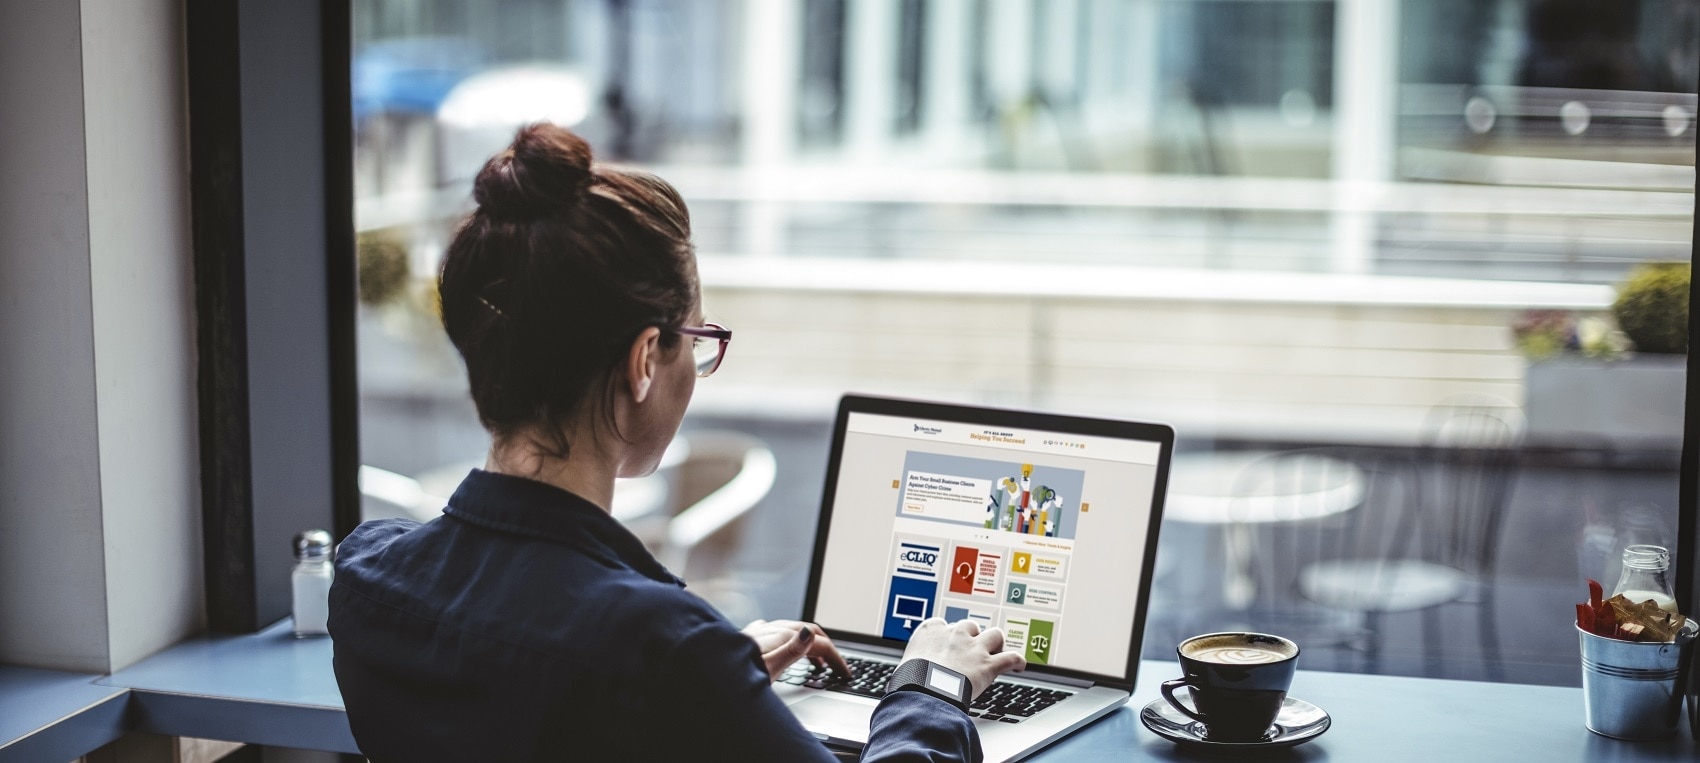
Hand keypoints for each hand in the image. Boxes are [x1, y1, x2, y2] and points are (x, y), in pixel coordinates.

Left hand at [742, 619, 851, 680]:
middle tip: (837, 665)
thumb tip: (811, 633)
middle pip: (808, 631)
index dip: (835, 656)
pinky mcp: (750, 637)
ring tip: (818, 660)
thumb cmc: (735, 675)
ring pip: (794, 629)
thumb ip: (791, 650)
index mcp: (779, 635)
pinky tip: (787, 644)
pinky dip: (792, 639)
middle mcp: (770, 629)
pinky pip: (779, 631)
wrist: (705, 672)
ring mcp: (760, 631)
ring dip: (810, 642)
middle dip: (826, 646)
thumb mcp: (768, 668)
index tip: (844, 672)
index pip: (817, 641)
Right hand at [898, 618, 1026, 698]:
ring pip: (995, 634)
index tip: (947, 643)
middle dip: (972, 636)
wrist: (924, 690)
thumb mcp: (904, 664)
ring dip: (996, 643)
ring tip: (996, 650)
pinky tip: (1020, 665)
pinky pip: (1010, 658)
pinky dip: (1017, 661)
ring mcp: (973, 647)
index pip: (942, 624)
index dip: (947, 634)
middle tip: (970, 650)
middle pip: (970, 625)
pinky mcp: (988, 664)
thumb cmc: (910, 680)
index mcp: (931, 630)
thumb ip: (913, 664)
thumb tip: (907, 678)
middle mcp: (955, 634)